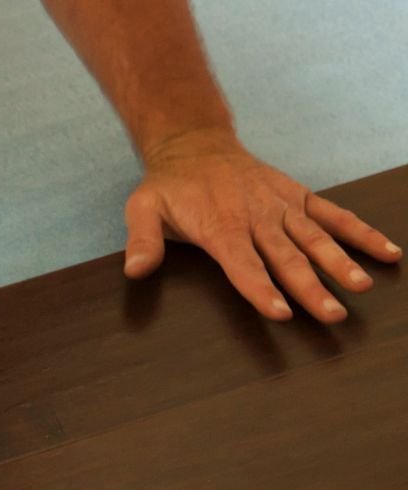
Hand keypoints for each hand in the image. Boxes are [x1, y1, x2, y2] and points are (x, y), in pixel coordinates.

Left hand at [123, 129, 402, 322]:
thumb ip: (142, 241)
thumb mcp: (142, 209)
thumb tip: (135, 269)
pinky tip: (385, 253)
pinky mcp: (298, 198)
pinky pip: (333, 217)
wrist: (195, 144)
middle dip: (311, 288)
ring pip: (315, 239)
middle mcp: (257, 217)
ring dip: (340, 264)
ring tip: (359, 287)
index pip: (243, 264)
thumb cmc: (169, 186)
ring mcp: (282, 207)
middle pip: (287, 258)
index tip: (281, 311)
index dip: (261, 288)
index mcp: (221, 225)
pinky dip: (360, 233)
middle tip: (332, 315)